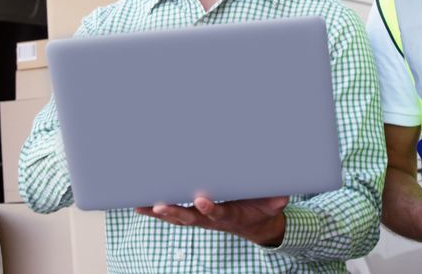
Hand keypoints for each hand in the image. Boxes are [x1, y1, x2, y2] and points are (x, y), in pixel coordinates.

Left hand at [135, 195, 288, 245]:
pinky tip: (139, 205)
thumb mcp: (273, 205)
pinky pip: (172, 213)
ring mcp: (200, 218)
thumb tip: (282, 197)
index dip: (211, 209)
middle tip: (161, 206)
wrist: (256, 225)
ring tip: (141, 206)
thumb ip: (275, 201)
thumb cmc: (261, 210)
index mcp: (230, 216)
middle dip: (175, 212)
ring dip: (159, 213)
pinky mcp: (193, 215)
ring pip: (177, 217)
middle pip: (190, 218)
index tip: (202, 201)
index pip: (219, 214)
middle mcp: (211, 219)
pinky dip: (156, 211)